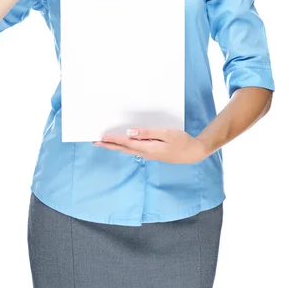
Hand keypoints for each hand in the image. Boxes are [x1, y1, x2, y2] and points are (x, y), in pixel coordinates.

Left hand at [93, 128, 209, 163]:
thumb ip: (147, 133)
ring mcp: (149, 155)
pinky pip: (134, 150)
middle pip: (123, 149)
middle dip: (109, 145)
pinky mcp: (152, 153)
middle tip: (95, 142)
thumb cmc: (182, 141)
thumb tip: (130, 133)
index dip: (113, 140)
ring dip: (116, 146)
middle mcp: (146, 153)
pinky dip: (125, 147)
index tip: (101, 137)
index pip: (126, 143)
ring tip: (105, 142)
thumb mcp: (166, 133)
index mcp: (148, 148)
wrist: (193, 153)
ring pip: (128, 150)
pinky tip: (122, 144)